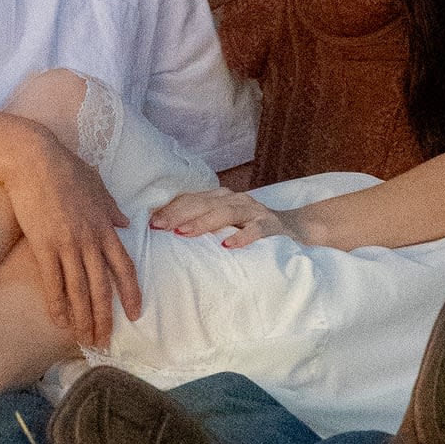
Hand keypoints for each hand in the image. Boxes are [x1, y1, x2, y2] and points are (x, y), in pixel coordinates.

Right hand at [5, 127, 140, 347]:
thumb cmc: (64, 168)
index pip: (124, 267)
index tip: (134, 314)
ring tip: (84, 339)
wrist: (34, 159)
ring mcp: (67, 244)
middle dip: (105, 317)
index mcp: (105, 226)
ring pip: (79, 290)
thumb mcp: (97, 184)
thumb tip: (125, 223)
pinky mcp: (43, 245)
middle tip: (104, 341)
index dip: (130, 294)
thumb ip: (111, 207)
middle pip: (102, 287)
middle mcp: (90, 240)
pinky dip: (57, 304)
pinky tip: (59, 321)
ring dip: (83, 318)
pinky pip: (52, 282)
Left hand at [147, 189, 291, 250]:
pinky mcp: (271, 225)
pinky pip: (256, 229)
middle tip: (158, 226)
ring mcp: (254, 211)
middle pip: (203, 203)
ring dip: (203, 222)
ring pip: (226, 212)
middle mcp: (235, 199)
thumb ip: (202, 223)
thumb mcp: (225, 223)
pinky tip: (228, 245)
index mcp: (221, 198)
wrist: (294, 228)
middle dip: (178, 213)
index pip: (192, 199)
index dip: (171, 208)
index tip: (150, 221)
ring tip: (183, 232)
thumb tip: (166, 232)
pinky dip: (242, 236)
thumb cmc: (250, 228)